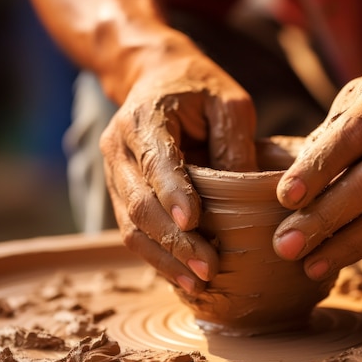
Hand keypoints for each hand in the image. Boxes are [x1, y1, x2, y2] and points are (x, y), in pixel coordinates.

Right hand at [100, 46, 257, 293]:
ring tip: (197, 284)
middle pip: (139, 203)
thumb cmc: (198, 87)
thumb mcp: (228, 101)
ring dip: (163, 258)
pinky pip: (132, 229)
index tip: (194, 224)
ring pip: (130, 225)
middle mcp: (119, 147)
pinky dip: (156, 254)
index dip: (173, 194)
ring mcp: (114, 171)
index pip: (156, 161)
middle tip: (208, 269)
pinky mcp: (120, 190)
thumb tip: (247, 192)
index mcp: (145, 117)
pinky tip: (181, 274)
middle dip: (173, 241)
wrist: (155, 76)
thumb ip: (234, 142)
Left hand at [273, 71, 361, 279]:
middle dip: (325, 215)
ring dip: (343, 243)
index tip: (285, 198)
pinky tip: (326, 261)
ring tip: (304, 262)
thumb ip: (325, 139)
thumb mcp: (354, 106)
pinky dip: (359, 248)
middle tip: (284, 244)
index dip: (319, 167)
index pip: (354, 134)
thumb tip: (287, 190)